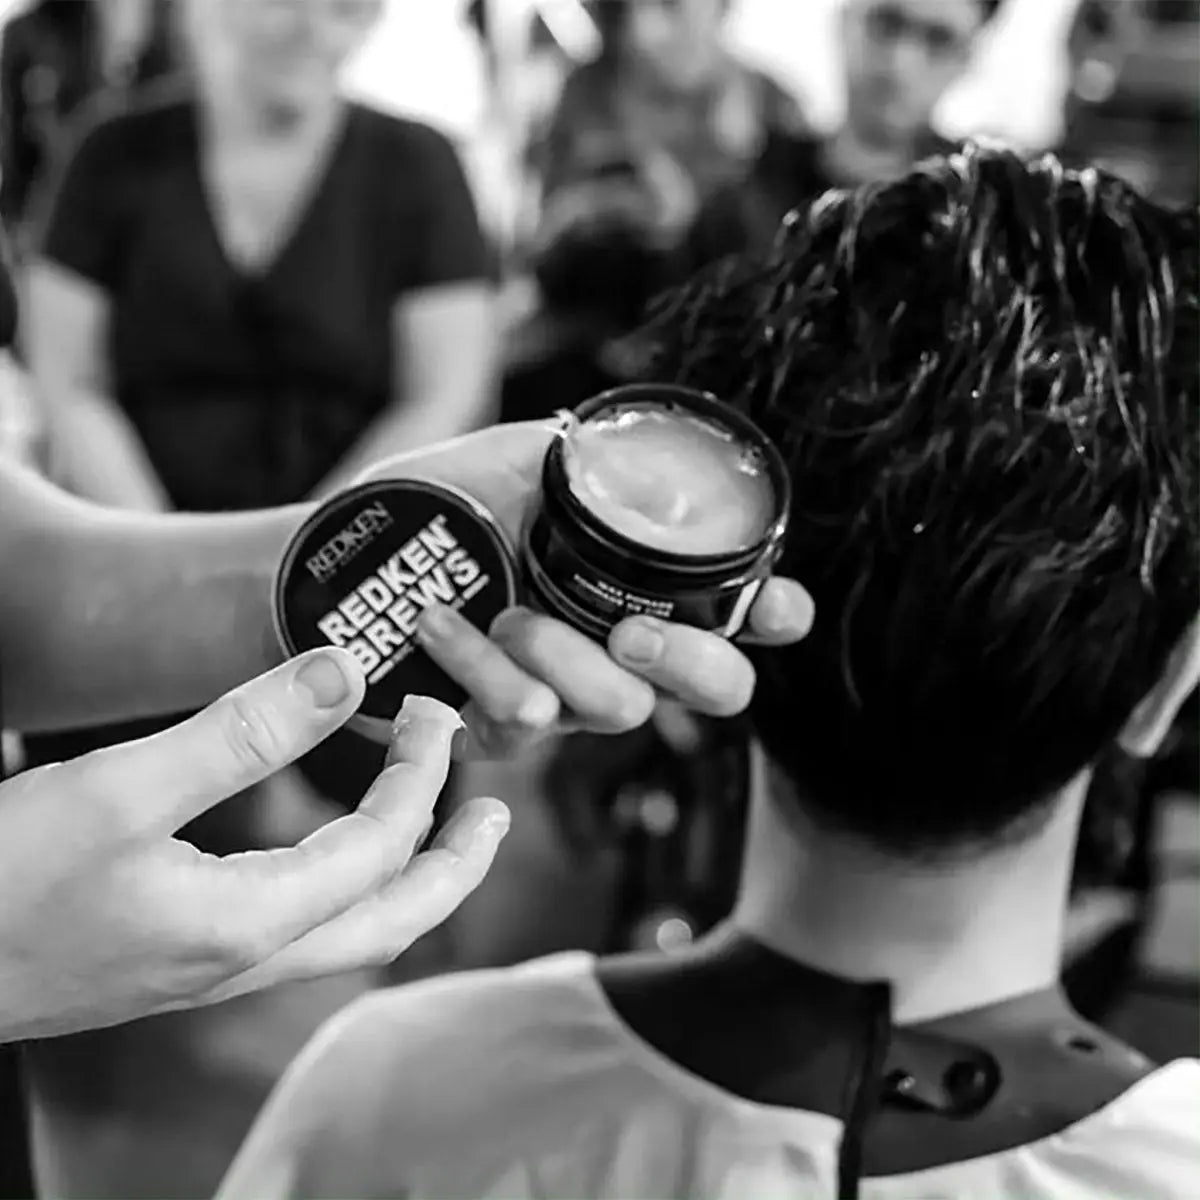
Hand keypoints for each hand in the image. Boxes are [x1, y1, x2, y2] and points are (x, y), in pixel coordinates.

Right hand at [0, 650, 507, 1041]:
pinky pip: (301, 930)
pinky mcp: (182, 960)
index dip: (420, 777)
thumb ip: (243, 730)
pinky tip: (338, 855)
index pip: (381, 849)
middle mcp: (245, 963)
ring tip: (443, 828)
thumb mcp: (125, 788)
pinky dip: (348, 885)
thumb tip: (344, 672)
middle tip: (496, 809)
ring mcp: (214, 972)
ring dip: (408, 878)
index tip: (433, 714)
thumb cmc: (1, 881)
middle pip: (393, 922)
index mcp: (249, 926)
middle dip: (456, 863)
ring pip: (350, 933)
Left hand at [365, 421, 813, 757]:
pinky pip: (526, 726)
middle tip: (630, 636)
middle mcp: (622, 643)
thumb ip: (582, 460)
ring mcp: (568, 692)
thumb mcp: (512, 459)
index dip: (777, 614)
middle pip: (718, 687)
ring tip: (503, 615)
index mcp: (643, 580)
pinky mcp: (503, 726)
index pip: (744, 609)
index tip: (772, 609)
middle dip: (690, 666)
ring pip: (621, 711)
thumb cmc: (429, 503)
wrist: (334, 557)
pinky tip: (441, 630)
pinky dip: (483, 676)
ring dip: (565, 662)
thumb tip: (650, 463)